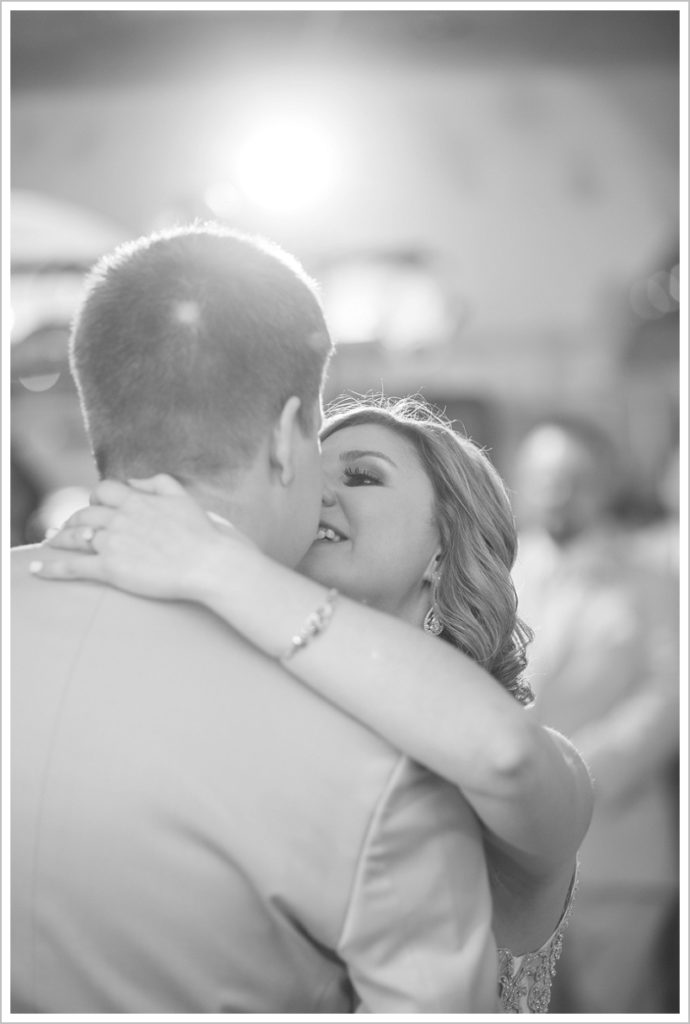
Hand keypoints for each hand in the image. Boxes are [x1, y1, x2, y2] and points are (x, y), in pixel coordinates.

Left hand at [30, 474, 251, 601]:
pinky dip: (51, 567)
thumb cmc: (202, 534)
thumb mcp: (183, 497)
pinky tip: (37, 569)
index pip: (103, 492)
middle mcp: (121, 518)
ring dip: (59, 538)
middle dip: (72, 519)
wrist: (210, 563)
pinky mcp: (111, 568)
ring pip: (74, 536)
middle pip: (84, 514)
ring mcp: (113, 543)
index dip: (95, 499)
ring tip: (50, 543)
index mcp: (137, 501)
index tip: (94, 508)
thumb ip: (157, 482)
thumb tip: (132, 481)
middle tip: (65, 528)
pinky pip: (73, 566)